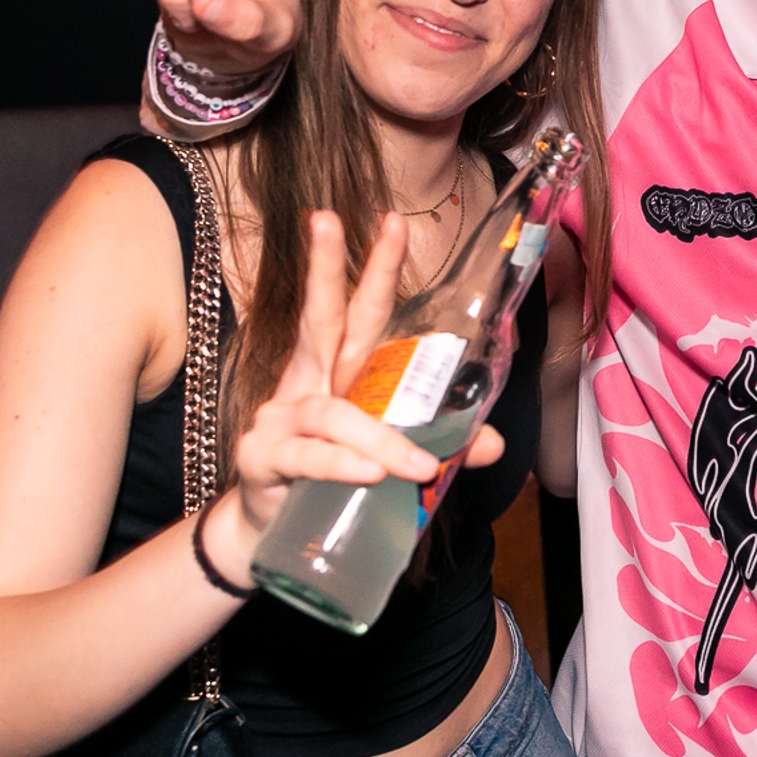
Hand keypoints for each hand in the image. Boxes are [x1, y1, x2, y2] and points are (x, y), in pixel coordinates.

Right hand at [227, 212, 503, 547]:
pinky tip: (369, 472)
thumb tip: (492, 444)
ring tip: (415, 465)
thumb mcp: (390, 457)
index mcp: (338, 372)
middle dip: (328, 268)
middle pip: (320, 318)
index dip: (372, 268)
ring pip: (332, 413)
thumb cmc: (334, 483)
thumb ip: (438, 444)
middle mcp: (306, 383)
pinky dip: (342, 464)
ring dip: (378, 437)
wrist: (271, 536)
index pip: (358, 312)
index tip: (391, 220)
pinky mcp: (264, 458)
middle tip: (334, 221)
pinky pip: (309, 458)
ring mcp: (279, 418)